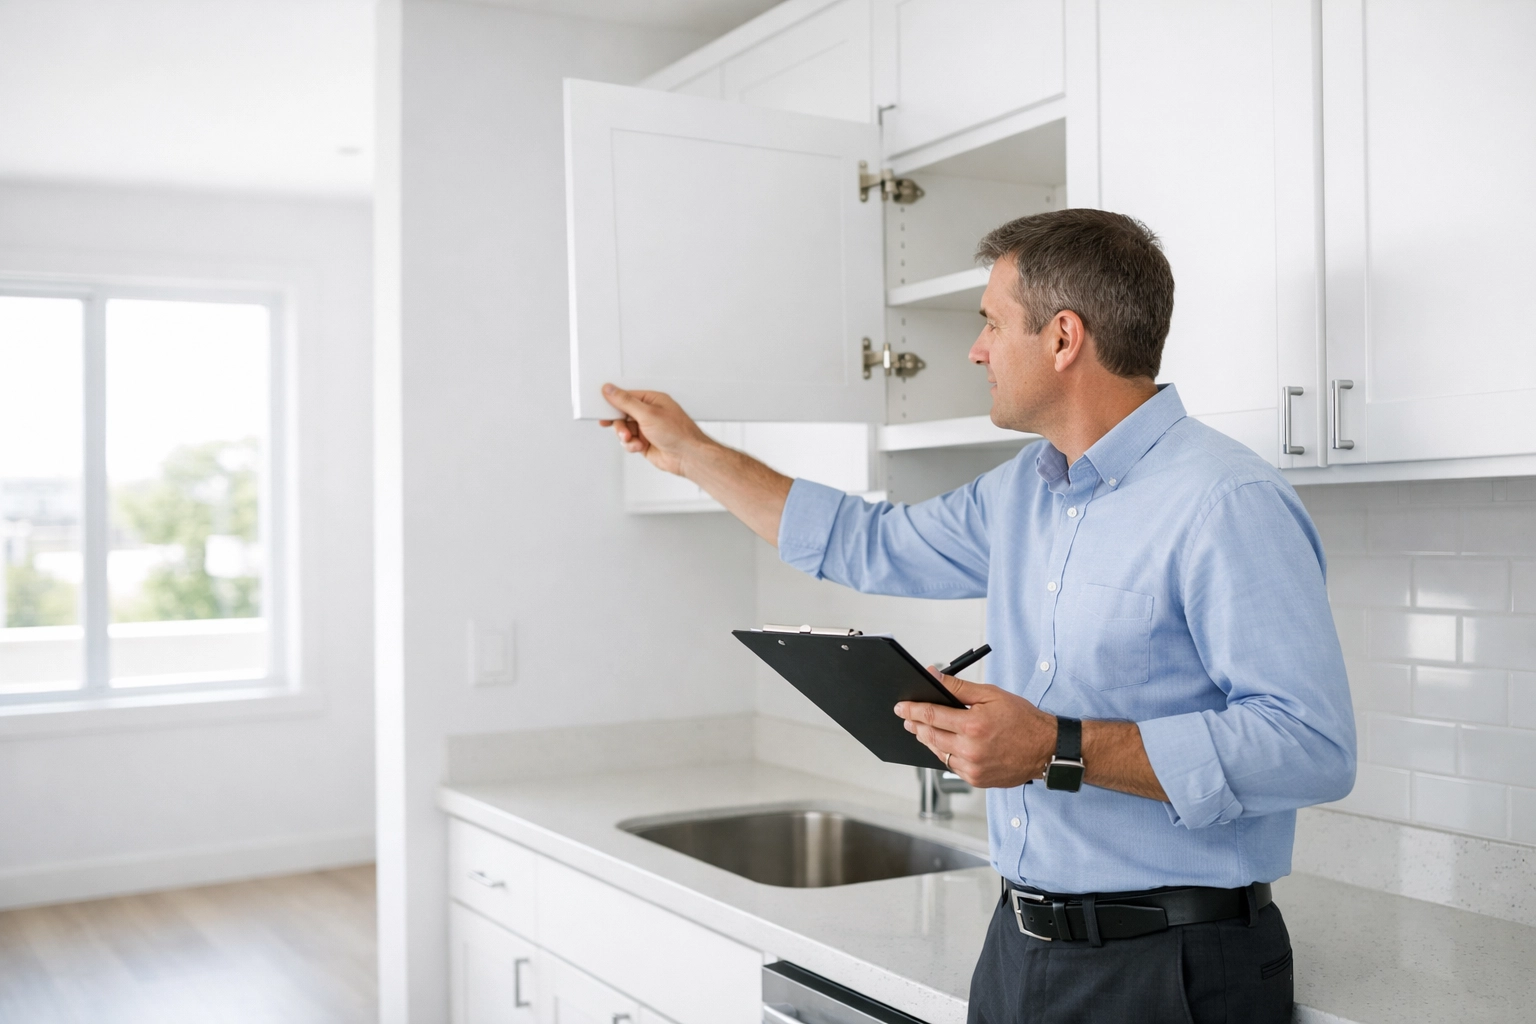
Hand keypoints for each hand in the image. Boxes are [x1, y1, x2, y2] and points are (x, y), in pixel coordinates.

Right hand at [598, 384, 710, 475]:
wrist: (688, 457)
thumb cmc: (678, 433)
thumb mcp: (648, 413)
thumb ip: (626, 402)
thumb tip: (611, 390)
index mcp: (652, 400)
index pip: (627, 396)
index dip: (613, 402)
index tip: (601, 406)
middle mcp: (649, 413)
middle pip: (622, 414)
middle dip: (619, 424)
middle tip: (616, 428)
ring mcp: (647, 428)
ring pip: (624, 430)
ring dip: (625, 436)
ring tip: (632, 440)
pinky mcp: (644, 442)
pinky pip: (628, 442)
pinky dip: (631, 445)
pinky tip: (639, 446)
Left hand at [895, 672, 1057, 788]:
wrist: (1046, 749)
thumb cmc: (1023, 720)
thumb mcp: (991, 695)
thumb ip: (958, 687)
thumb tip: (934, 676)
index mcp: (973, 725)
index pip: (931, 716)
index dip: (912, 710)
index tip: (901, 707)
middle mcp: (971, 750)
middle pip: (930, 736)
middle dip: (916, 725)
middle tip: (908, 718)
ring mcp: (973, 768)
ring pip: (938, 753)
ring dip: (927, 740)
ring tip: (922, 730)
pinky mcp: (977, 780)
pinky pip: (951, 766)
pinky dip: (945, 754)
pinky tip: (944, 745)